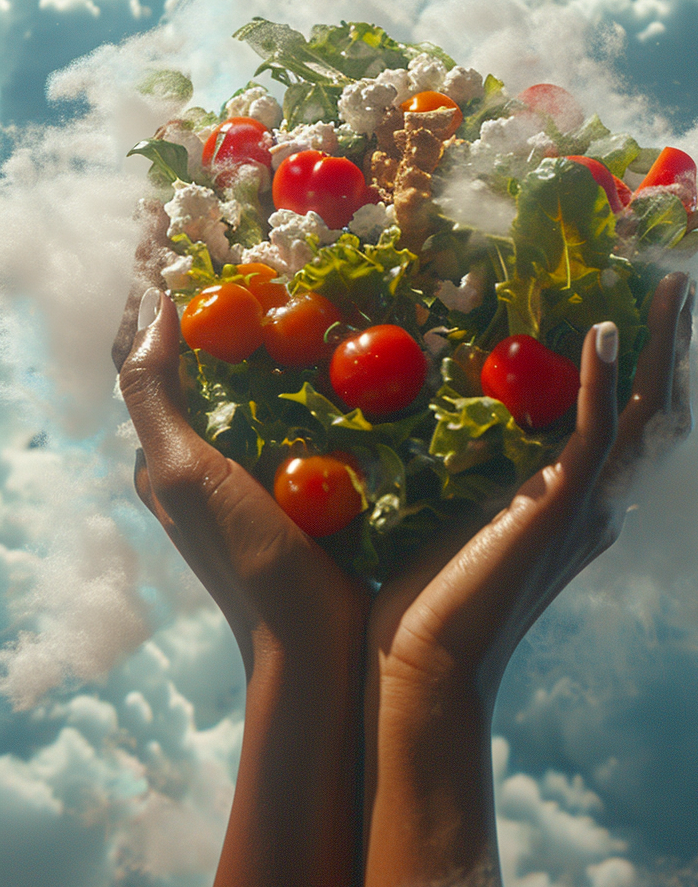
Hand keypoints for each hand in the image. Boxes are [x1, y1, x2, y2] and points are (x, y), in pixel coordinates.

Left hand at [116, 287, 370, 676]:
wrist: (316, 643)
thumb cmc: (246, 556)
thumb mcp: (185, 472)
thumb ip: (156, 395)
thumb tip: (158, 306)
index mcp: (167, 455)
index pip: (161, 358)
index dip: (176, 299)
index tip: (213, 243)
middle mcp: (208, 459)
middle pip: (218, 366)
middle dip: (240, 311)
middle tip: (278, 259)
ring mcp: (261, 471)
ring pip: (267, 386)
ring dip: (286, 339)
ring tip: (318, 288)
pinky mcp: (309, 482)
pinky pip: (309, 414)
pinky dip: (321, 377)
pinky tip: (353, 350)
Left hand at [366, 271, 692, 702]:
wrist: (423, 664)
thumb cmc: (424, 599)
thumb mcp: (456, 515)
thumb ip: (470, 472)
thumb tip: (440, 422)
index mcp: (579, 508)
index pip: (631, 426)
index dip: (644, 371)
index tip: (639, 312)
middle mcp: (600, 506)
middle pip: (659, 413)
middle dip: (674, 347)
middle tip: (678, 286)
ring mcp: (587, 508)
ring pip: (647, 414)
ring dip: (663, 346)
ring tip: (673, 290)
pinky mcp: (561, 508)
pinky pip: (599, 432)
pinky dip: (605, 379)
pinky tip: (607, 330)